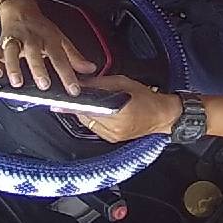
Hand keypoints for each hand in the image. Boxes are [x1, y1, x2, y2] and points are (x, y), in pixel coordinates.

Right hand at [0, 0, 96, 94]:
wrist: (20, 9)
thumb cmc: (41, 28)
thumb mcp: (61, 39)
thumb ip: (74, 57)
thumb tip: (91, 69)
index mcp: (49, 40)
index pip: (61, 58)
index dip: (68, 75)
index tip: (73, 90)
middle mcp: (31, 40)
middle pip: (34, 53)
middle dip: (38, 69)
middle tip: (44, 85)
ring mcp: (15, 41)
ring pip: (11, 51)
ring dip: (13, 66)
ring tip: (17, 82)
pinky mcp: (0, 43)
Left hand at [63, 75, 182, 142]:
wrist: (162, 115)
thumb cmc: (147, 98)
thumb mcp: (122, 83)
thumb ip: (99, 83)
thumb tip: (80, 83)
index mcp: (118, 113)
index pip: (88, 109)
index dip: (73, 104)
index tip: (60, 101)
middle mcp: (114, 128)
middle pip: (85, 117)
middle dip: (80, 106)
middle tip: (75, 97)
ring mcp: (113, 136)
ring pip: (88, 123)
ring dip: (85, 112)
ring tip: (89, 102)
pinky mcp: (112, 139)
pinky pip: (95, 128)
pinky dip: (93, 119)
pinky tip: (97, 111)